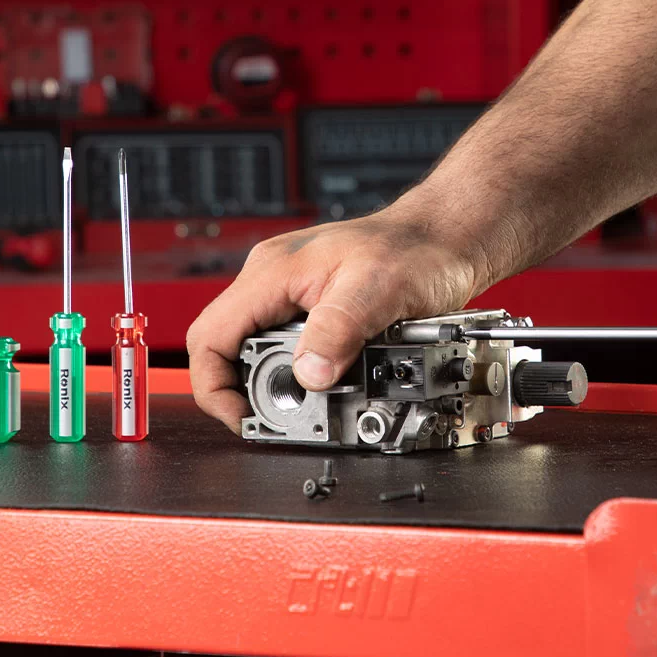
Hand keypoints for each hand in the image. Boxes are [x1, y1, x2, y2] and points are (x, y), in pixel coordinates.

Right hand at [186, 202, 481, 432]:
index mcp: (273, 272)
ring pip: (261, 353)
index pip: (210, 336)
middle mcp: (273, 281)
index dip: (216, 387)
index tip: (244, 418)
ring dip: (284, 384)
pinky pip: (291, 349)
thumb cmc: (417, 248)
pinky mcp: (313, 308)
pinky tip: (333, 382)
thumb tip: (308, 376)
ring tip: (318, 402)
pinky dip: (307, 374)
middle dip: (254, 392)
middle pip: (232, 350)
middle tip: (291, 418)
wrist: (446, 237)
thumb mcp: (379, 289)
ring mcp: (291, 294)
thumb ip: (339, 329)